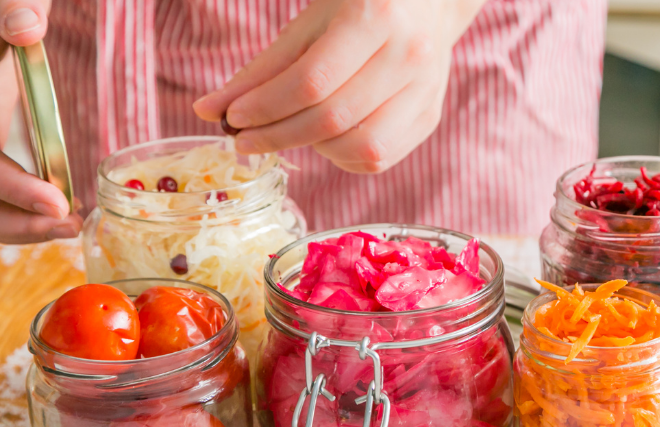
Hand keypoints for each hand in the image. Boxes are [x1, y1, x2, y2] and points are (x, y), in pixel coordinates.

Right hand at [0, 0, 81, 244]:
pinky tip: (54, 220)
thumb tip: (28, 28)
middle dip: (19, 222)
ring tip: (70, 227)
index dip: (15, 189)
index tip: (60, 204)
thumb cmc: (0, 18)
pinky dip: (16, 219)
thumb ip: (10, 9)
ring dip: (19, 227)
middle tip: (71, 226)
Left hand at [194, 0, 485, 173]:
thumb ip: (263, 69)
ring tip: (293, 131)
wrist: (428, 4)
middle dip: (278, 136)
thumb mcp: (309, 24)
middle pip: (333, 119)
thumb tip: (210, 110)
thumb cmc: (358, 8)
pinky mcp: (429, 117)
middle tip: (245, 141)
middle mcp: (408, 56)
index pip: (312, 81)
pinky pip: (378, 158)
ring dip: (313, 149)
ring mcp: (425, 91)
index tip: (232, 119)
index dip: (266, 107)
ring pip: (360, 147)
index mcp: (375, 18)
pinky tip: (326, 139)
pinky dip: (342, 157)